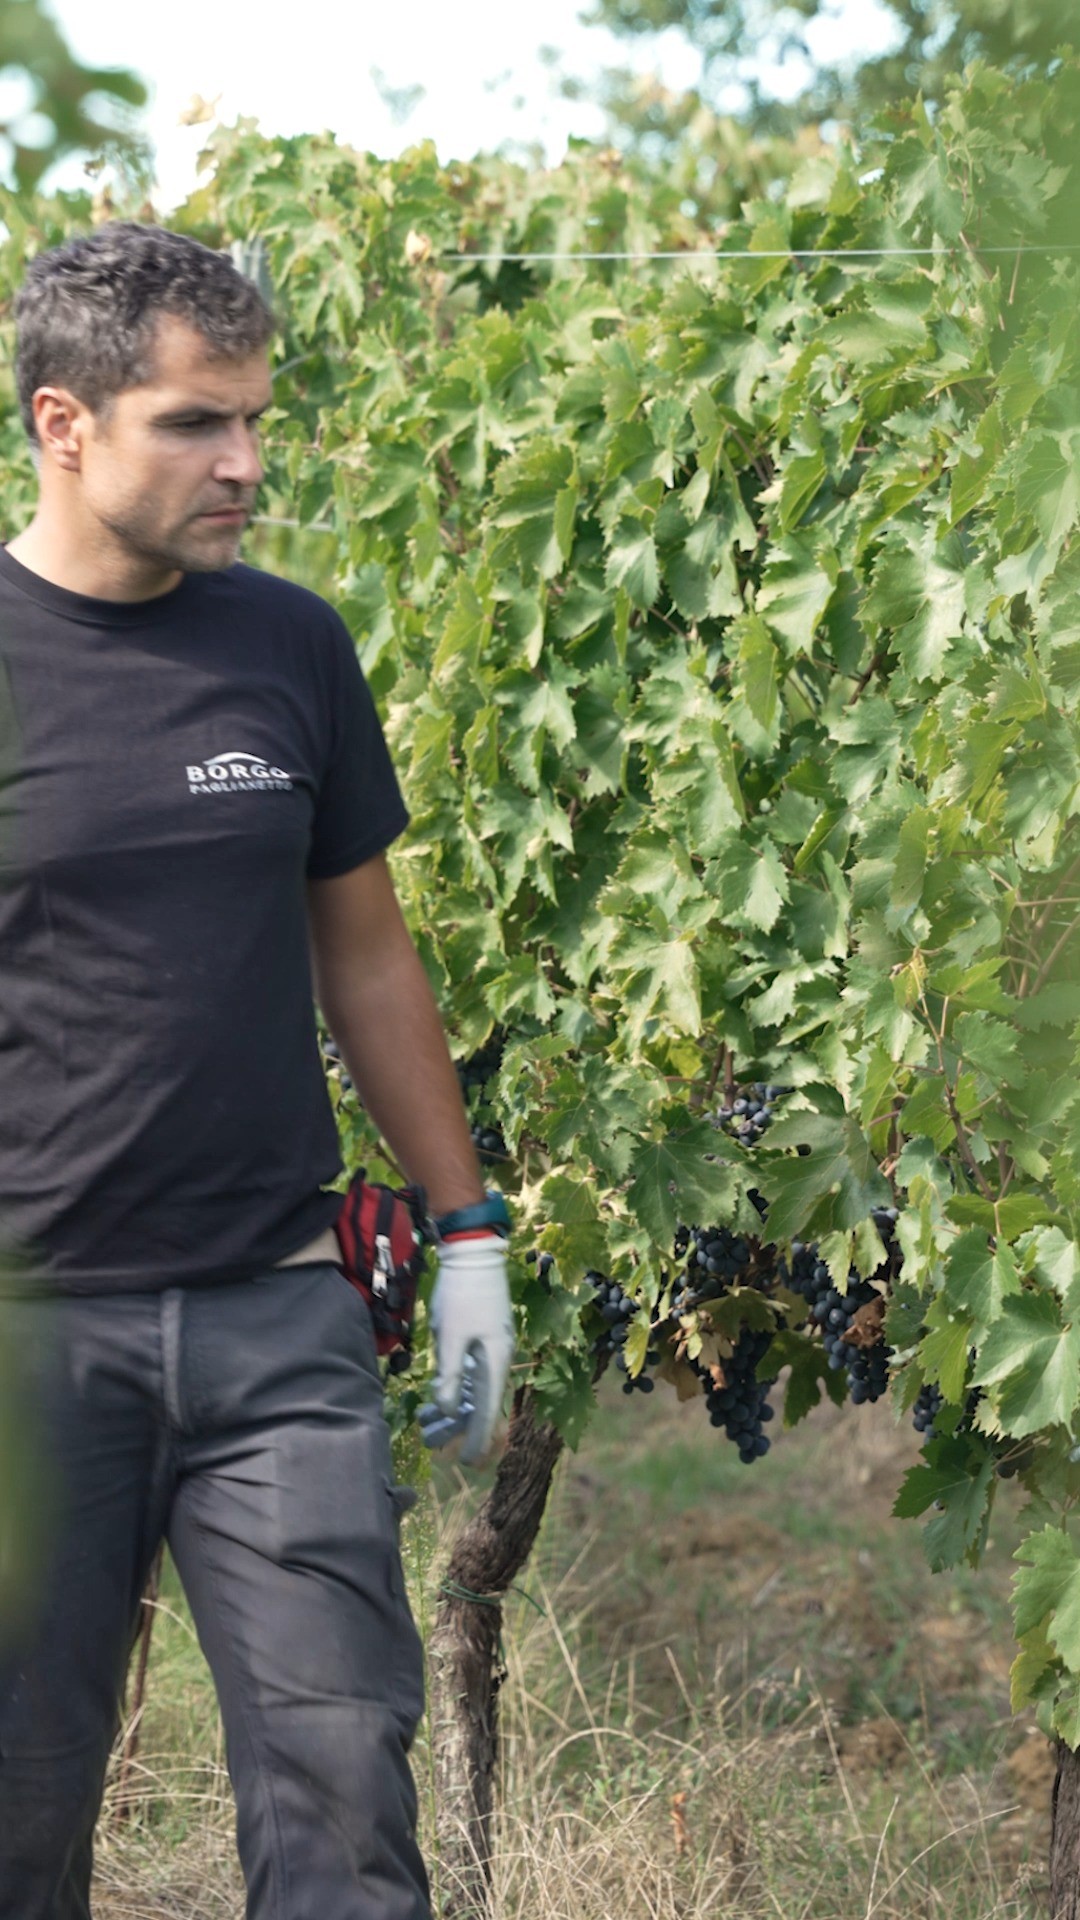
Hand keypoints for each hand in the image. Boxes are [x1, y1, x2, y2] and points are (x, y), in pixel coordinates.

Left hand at [423, 1235, 513, 1464]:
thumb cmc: (462, 1293)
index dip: (475, 1437)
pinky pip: (471, 1372)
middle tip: (430, 1441)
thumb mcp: (450, 1336)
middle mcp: (498, 1358)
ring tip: (427, 1422)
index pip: (488, 1410)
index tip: (464, 1460)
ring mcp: (491, 1346)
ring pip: (474, 1388)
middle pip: (480, 1403)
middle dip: (456, 1426)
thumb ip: (450, 1375)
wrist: (473, 1251)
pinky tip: (437, 1395)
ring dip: (452, 1407)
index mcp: (495, 1361)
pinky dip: (455, 1386)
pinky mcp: (483, 1336)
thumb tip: (448, 1409)